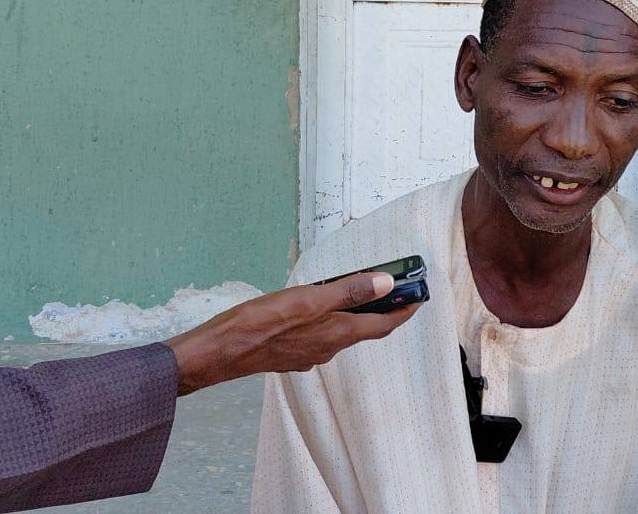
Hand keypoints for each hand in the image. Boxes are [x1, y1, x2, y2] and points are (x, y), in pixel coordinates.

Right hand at [165, 272, 419, 395]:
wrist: (217, 353)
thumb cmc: (258, 324)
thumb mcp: (307, 299)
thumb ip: (348, 291)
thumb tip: (386, 285)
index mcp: (337, 334)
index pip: (384, 325)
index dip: (404, 310)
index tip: (419, 297)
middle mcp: (328, 348)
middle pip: (365, 328)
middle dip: (383, 309)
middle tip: (395, 288)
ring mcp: (309, 353)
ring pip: (342, 332)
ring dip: (356, 313)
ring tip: (360, 290)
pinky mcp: (291, 353)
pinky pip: (321, 334)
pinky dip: (331, 319)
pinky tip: (319, 307)